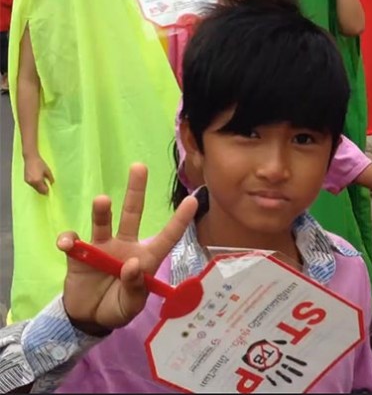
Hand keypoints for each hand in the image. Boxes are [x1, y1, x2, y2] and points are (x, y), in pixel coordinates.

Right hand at [23, 154, 53, 194]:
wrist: (31, 158)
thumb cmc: (40, 164)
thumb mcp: (48, 171)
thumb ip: (50, 179)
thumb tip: (51, 184)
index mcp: (38, 181)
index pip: (43, 190)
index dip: (47, 190)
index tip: (50, 189)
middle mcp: (32, 182)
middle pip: (39, 191)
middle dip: (43, 190)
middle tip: (47, 185)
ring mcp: (28, 182)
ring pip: (35, 188)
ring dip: (39, 187)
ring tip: (43, 181)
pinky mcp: (25, 180)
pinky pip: (32, 185)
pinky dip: (36, 184)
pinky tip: (38, 179)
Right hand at [57, 163, 197, 332]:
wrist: (90, 318)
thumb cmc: (118, 308)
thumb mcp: (131, 306)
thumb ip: (134, 287)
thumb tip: (132, 264)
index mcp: (146, 258)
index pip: (167, 237)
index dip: (179, 220)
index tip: (193, 200)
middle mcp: (126, 246)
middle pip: (132, 214)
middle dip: (136, 190)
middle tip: (139, 166)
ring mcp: (102, 247)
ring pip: (103, 222)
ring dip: (102, 211)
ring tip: (102, 200)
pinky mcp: (79, 254)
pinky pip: (73, 242)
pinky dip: (69, 240)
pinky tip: (66, 244)